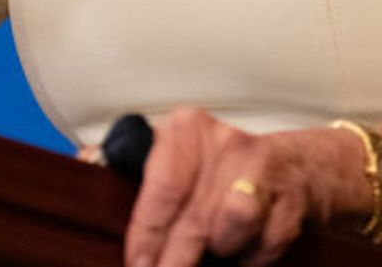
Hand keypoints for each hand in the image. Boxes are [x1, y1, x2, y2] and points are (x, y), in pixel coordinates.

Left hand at [124, 109, 344, 266]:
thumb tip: (85, 164)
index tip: (136, 261)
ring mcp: (263, 173)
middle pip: (193, 217)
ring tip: (211, 251)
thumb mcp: (176, 156)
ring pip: (231, 227)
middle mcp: (227, 144)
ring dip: (219, 248)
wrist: (296, 171)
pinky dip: (249, 258)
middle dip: (172, 259)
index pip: (162, 185)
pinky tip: (241, 252)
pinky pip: (262, 246)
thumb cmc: (220, 170)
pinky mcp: (291, 204)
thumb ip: (130, 163)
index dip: (146, 232)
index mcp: (189, 129)